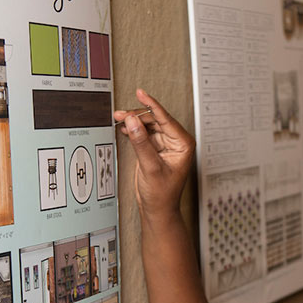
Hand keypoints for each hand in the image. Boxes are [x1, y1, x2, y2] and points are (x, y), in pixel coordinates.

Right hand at [114, 89, 194, 218]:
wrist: (157, 209)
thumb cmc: (162, 195)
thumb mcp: (151, 167)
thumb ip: (141, 143)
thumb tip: (133, 121)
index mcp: (183, 144)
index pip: (166, 119)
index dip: (151, 105)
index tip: (141, 93)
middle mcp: (176, 142)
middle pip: (155, 120)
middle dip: (138, 116)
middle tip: (121, 114)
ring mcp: (165, 144)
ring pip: (147, 125)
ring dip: (133, 122)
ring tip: (119, 119)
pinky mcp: (154, 148)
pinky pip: (143, 134)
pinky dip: (133, 130)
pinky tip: (124, 128)